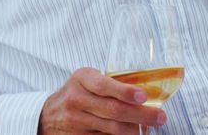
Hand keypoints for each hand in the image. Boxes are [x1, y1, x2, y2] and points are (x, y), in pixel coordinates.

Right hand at [38, 68, 165, 134]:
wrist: (47, 115)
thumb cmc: (77, 93)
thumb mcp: (87, 80)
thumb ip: (110, 82)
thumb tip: (147, 92)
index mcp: (82, 79)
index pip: (104, 85)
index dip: (124, 91)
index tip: (143, 96)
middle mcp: (76, 99)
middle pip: (113, 110)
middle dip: (141, 114)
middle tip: (160, 117)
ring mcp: (75, 121)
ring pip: (112, 129)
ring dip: (135, 129)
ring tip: (150, 127)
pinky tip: (133, 134)